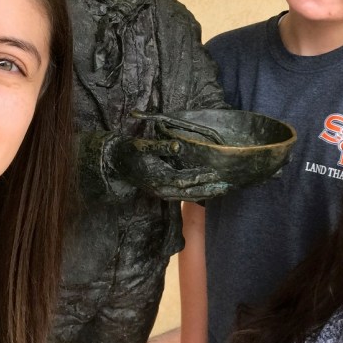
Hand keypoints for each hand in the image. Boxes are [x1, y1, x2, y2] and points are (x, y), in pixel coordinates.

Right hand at [109, 136, 229, 200]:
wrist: (117, 164)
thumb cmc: (131, 151)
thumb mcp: (144, 146)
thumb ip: (162, 147)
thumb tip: (179, 146)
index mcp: (158, 177)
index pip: (182, 179)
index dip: (199, 176)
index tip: (214, 172)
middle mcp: (161, 189)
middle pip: (188, 192)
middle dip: (208, 189)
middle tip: (226, 186)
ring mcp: (162, 193)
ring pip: (187, 196)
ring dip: (205, 194)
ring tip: (222, 190)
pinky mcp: (163, 193)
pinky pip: (183, 197)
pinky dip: (197, 194)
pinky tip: (208, 191)